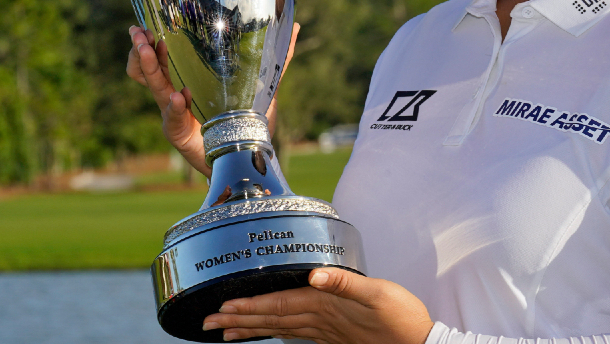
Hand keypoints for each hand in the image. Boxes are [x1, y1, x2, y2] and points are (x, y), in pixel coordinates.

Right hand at [125, 25, 299, 176]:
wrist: (244, 152)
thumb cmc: (247, 114)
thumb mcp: (262, 81)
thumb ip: (278, 58)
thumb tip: (294, 25)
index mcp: (189, 75)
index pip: (163, 52)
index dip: (152, 38)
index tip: (149, 21)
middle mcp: (176, 90)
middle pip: (149, 66)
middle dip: (142, 47)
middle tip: (140, 33)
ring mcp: (175, 111)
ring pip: (152, 86)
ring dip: (147, 66)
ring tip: (147, 50)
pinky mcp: (179, 133)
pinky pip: (171, 119)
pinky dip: (174, 107)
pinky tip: (179, 96)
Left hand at [202, 268, 432, 342]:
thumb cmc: (402, 319)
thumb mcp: (378, 293)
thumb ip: (346, 283)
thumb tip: (316, 274)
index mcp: (325, 306)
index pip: (277, 306)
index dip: (248, 307)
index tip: (221, 308)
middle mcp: (320, 321)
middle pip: (271, 321)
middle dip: (238, 320)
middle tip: (208, 322)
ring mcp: (325, 331)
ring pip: (279, 329)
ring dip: (251, 329)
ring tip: (225, 331)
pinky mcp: (333, 336)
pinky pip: (294, 334)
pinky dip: (275, 333)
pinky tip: (268, 333)